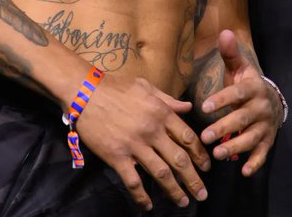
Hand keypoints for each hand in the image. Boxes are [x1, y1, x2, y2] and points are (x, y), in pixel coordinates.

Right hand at [76, 73, 210, 209]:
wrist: (84, 92)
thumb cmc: (116, 87)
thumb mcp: (147, 87)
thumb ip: (169, 100)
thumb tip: (188, 108)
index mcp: (162, 113)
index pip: (188, 138)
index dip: (200, 155)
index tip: (207, 167)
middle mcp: (152, 131)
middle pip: (179, 159)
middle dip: (193, 179)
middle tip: (202, 194)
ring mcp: (134, 145)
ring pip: (161, 173)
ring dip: (174, 191)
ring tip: (183, 202)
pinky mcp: (116, 156)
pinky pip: (133, 181)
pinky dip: (141, 196)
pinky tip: (147, 205)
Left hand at [199, 30, 282, 176]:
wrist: (272, 101)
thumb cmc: (247, 85)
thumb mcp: (240, 68)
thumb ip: (230, 53)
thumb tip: (224, 31)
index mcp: (253, 88)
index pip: (237, 93)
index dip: (222, 99)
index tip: (204, 107)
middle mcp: (261, 107)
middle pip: (242, 118)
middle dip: (224, 128)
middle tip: (204, 137)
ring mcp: (265, 125)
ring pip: (251, 138)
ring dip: (236, 147)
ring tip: (217, 154)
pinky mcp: (267, 141)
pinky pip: (262, 153)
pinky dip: (255, 163)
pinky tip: (244, 172)